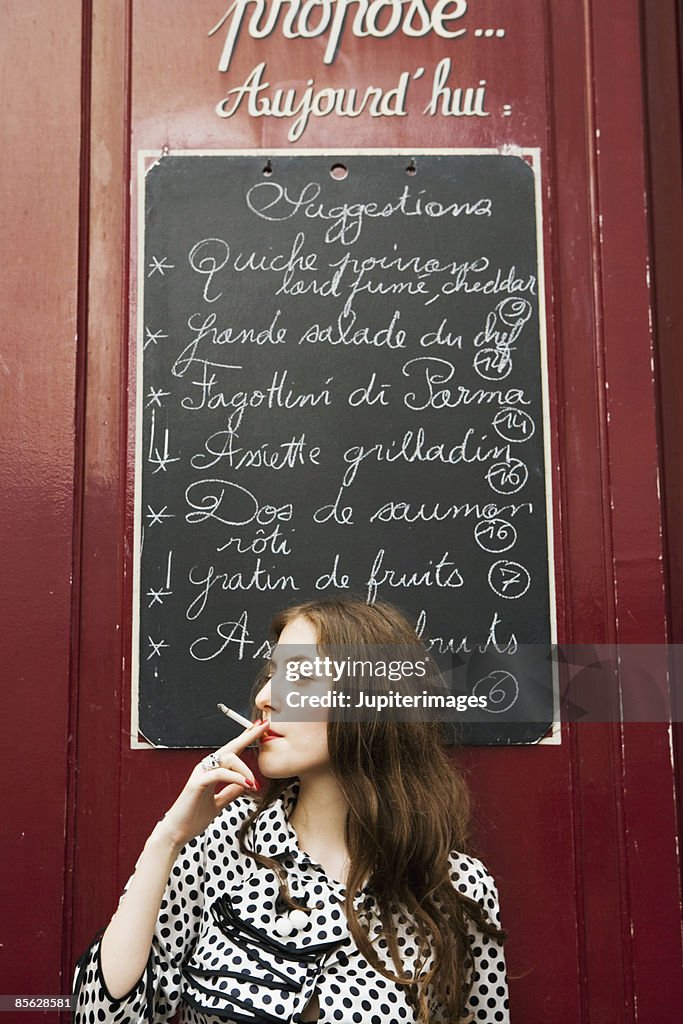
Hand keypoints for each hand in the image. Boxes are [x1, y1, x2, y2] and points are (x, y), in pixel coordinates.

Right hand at [155, 718, 270, 849]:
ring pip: (227, 758)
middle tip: (263, 727)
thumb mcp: (218, 803)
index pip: (232, 751)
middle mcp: (206, 768)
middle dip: (248, 736)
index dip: (245, 739)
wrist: (176, 833)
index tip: (260, 729)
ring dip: (245, 769)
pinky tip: (247, 784)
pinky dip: (236, 778)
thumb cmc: (193, 818)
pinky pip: (220, 774)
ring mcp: (200, 774)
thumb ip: (230, 792)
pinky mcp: (197, 783)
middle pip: (230, 747)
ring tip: (254, 783)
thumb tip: (245, 784)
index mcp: (211, 771)